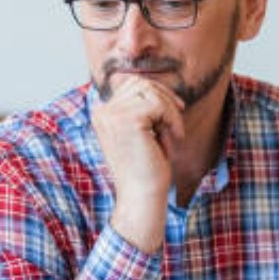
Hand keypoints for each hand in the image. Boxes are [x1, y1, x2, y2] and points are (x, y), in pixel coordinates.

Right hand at [90, 77, 185, 252]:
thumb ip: (142, 107)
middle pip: (140, 82)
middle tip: (177, 125)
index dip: (156, 92)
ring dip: (170, 111)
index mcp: (101, 114)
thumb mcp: (143, 132)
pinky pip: (159, 104)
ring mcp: (112, 115)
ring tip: (174, 134)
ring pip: (151, 90)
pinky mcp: (127, 120)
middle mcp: (101, 112)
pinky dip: (173, 119)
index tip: (175, 109)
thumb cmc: (147, 168)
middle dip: (165, 99)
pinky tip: (175, 139)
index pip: (130, 82)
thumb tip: (153, 83)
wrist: (142, 197)